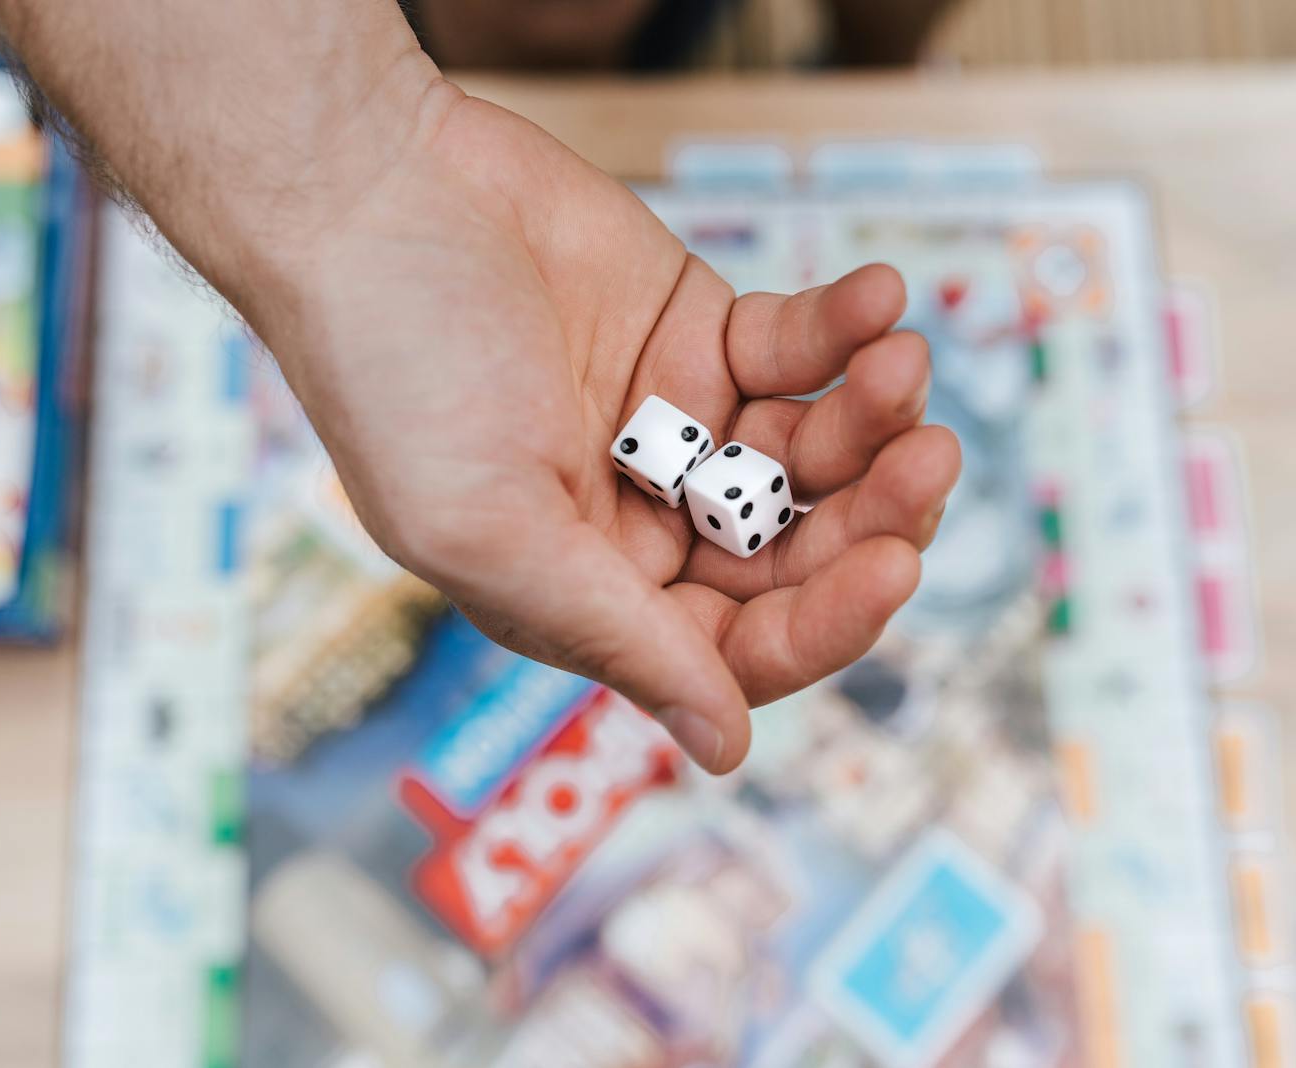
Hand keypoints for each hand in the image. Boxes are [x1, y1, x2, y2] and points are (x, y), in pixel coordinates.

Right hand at [242, 82, 961, 772]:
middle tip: (928, 457)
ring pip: (820, 456)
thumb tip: (726, 753)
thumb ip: (618, 636)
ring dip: (877, 419)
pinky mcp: (703, 333)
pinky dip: (850, 331)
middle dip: (876, 516)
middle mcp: (647, 522)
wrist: (367, 196)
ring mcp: (683, 427)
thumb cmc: (393, 372)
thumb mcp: (492, 528)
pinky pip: (802, 350)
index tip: (890, 566)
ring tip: (899, 364)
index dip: (825, 621)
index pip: (740, 645)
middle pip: (801, 554)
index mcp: (593, 594)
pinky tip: (879, 299)